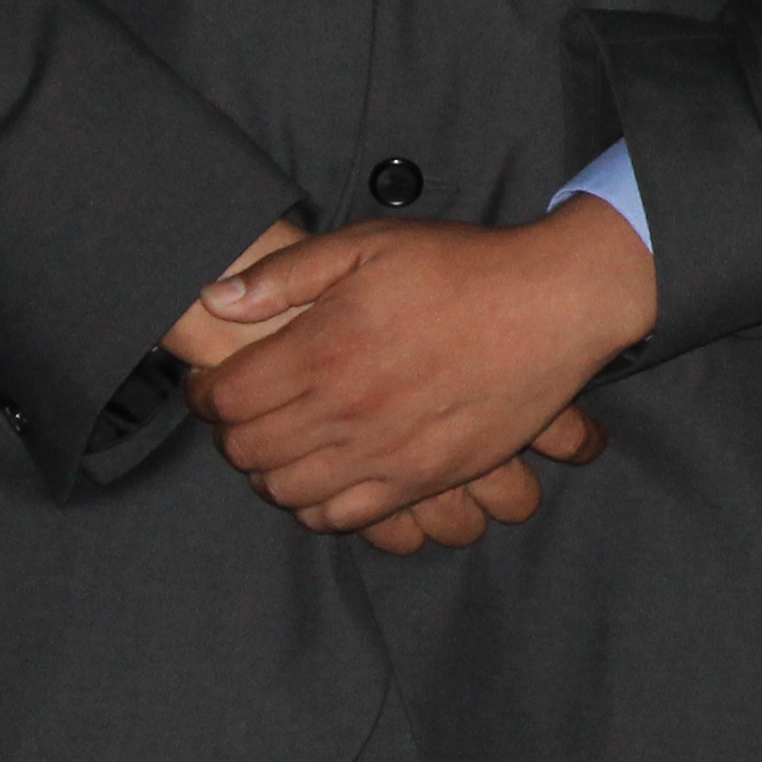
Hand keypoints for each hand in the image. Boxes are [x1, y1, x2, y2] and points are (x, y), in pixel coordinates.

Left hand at [183, 197, 657, 534]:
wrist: (555, 302)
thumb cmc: (463, 266)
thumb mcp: (370, 244)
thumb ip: (286, 273)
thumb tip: (215, 300)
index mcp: (324, 349)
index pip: (225, 400)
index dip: (206, 392)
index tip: (217, 382)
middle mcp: (346, 409)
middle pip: (247, 451)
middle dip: (233, 432)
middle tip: (251, 411)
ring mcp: (385, 451)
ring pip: (287, 490)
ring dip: (271, 470)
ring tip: (288, 442)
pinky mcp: (424, 477)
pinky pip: (344, 516)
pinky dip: (319, 505)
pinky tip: (330, 473)